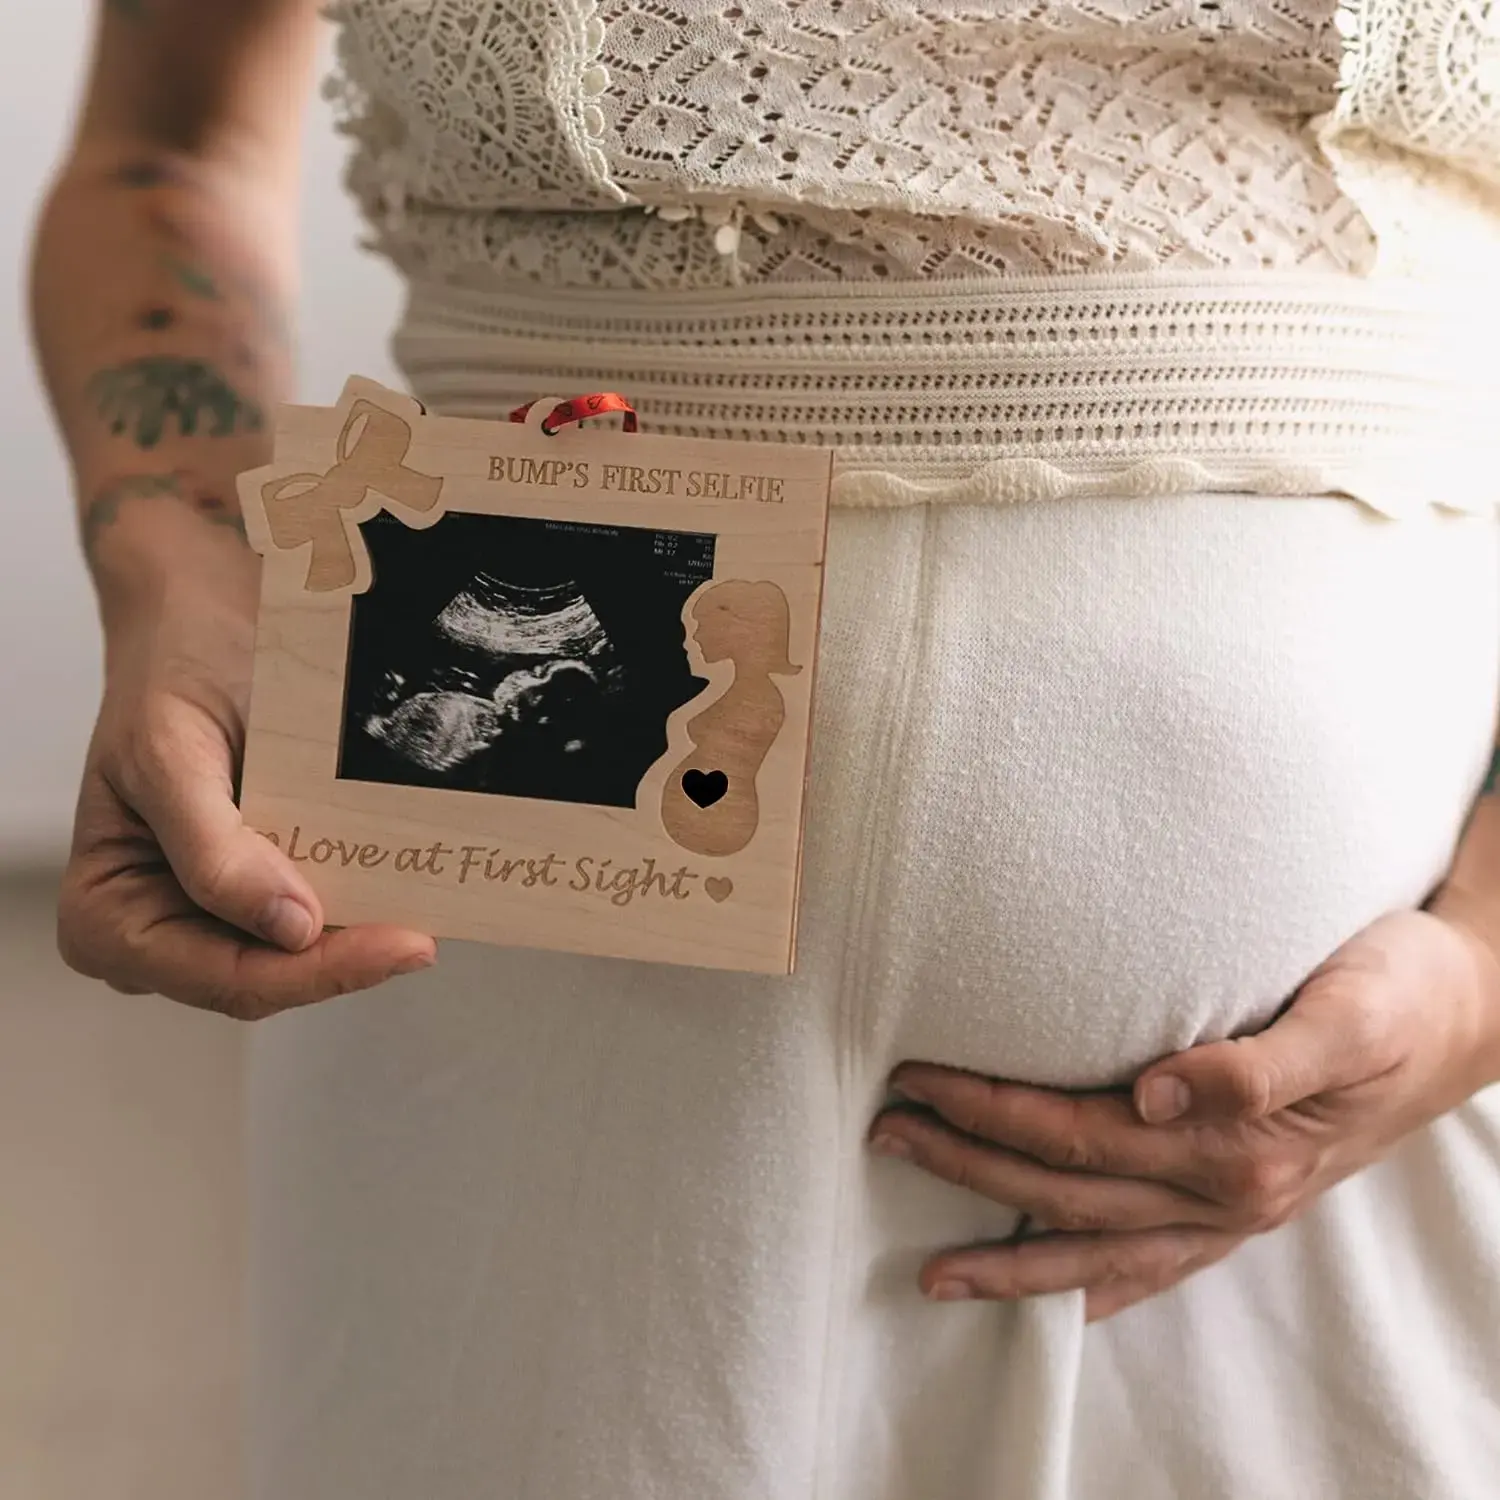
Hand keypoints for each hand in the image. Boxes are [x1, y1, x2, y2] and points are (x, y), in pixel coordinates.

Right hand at [58, 508, 435, 1018]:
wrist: (202, 626)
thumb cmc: (172, 680)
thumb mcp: (172, 756)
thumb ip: (215, 851)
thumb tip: (289, 927)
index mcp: (107, 918)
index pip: (223, 978)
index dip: (311, 973)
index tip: (393, 943)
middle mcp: (155, 935)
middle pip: (264, 982)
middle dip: (343, 962)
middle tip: (421, 940)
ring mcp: (210, 920)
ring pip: (298, 962)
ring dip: (358, 939)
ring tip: (419, 915)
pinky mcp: (259, 894)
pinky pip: (316, 924)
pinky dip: (359, 910)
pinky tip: (403, 892)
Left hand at [868, 905, 1499, 1320]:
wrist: (1474, 1011)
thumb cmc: (1402, 993)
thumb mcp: (1345, 1011)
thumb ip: (1255, 1061)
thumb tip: (1155, 1089)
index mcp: (1239, 1146)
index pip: (1077, 1133)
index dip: (990, 1109)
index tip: (916, 1079)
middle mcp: (1229, 1193)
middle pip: (1068, 1191)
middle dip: (970, 1167)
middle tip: (885, 1135)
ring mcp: (1239, 1211)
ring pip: (1101, 1247)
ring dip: (1014, 1256)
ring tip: (936, 1272)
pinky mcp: (1250, 1202)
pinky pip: (1161, 1267)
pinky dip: (1102, 1290)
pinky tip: (1062, 1303)